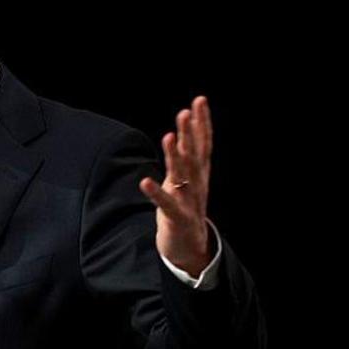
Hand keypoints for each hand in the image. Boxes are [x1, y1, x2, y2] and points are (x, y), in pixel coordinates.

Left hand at [138, 96, 212, 277]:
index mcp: (200, 174)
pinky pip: (166, 204)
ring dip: (175, 156)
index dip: (202, 122)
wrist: (191, 248)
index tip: (200, 100)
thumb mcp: (188, 179)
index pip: (203, 143)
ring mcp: (188, 201)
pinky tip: (145, 181)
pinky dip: (156, 193)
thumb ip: (186, 155)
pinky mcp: (177, 218)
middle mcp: (197, 184)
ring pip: (183, 175)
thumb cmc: (186, 208)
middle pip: (194, 154)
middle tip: (186, 111)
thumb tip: (184, 128)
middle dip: (190, 133)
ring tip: (168, 136)